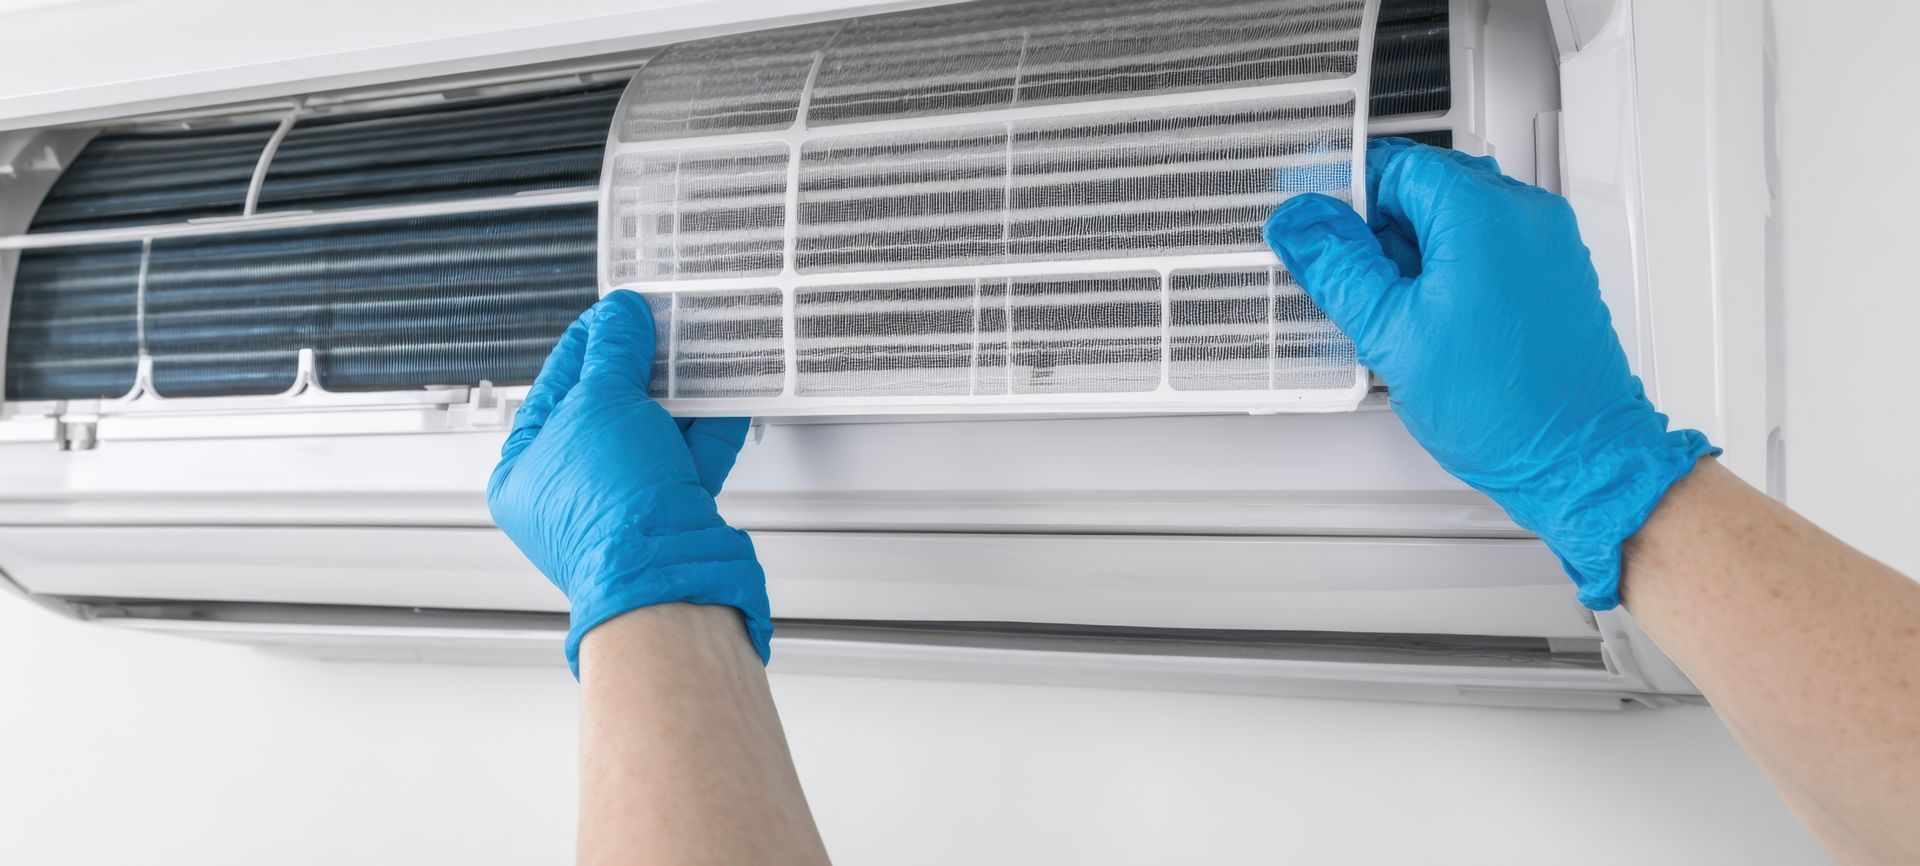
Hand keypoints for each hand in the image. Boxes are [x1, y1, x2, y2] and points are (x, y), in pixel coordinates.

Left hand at [487, 290, 769, 674]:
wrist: (667, 576)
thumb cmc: (610, 510)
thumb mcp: (601, 403)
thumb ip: (613, 351)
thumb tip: (620, 317)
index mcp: (525, 470)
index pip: (554, 386)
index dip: (589, 342)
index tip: (617, 314)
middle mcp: (571, 491)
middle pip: (606, 408)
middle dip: (638, 367)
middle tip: (659, 330)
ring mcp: (623, 504)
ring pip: (652, 432)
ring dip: (676, 393)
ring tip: (695, 356)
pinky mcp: (669, 513)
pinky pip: (688, 457)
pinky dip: (707, 426)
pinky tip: (724, 394)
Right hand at [1263, 138, 1716, 608]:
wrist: (1579, 456)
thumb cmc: (1503, 407)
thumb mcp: (1390, 333)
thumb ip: (1337, 268)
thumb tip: (1299, 225)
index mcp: (1481, 213)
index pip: (1397, 165)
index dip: (1349, 195)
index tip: (1322, 229)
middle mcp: (1524, 214)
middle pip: (1429, 186)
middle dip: (1381, 227)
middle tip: (1350, 278)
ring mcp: (1547, 242)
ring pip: (1459, 217)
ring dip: (1416, 250)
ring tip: (1392, 309)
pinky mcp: (1556, 272)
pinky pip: (1492, 244)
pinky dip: (1453, 267)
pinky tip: (1431, 318)